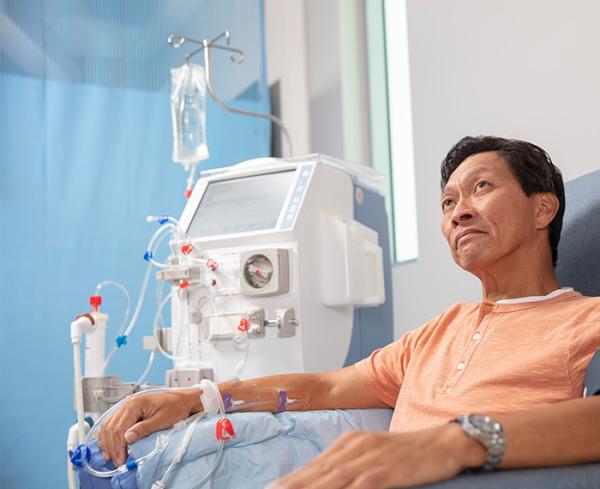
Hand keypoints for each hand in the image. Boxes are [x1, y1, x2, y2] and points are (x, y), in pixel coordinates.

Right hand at [98, 389, 200, 465]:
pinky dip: (109, 434)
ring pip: (109, 424)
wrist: (183, 400)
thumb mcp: (161, 420)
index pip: (119, 428)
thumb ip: (143, 428)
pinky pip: (113, 422)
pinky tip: (110, 444)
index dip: (118, 447)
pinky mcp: (129, 409)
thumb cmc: (175, 407)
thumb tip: (127, 438)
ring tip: (110, 456)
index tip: (120, 460)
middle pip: (111, 427)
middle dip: (111, 447)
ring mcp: (127, 405)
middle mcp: (128, 402)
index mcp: (135, 404)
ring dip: (107, 441)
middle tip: (116, 462)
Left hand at [266, 423, 485, 488]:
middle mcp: (354, 447)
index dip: (291, 480)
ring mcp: (369, 458)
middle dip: (291, 486)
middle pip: (316, 472)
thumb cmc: (406, 452)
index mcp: (349, 442)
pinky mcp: (385, 471)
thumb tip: (323, 479)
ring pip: (331, 479)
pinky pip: (359, 487)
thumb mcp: (372, 453)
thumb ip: (348, 466)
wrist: (443, 441)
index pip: (314, 465)